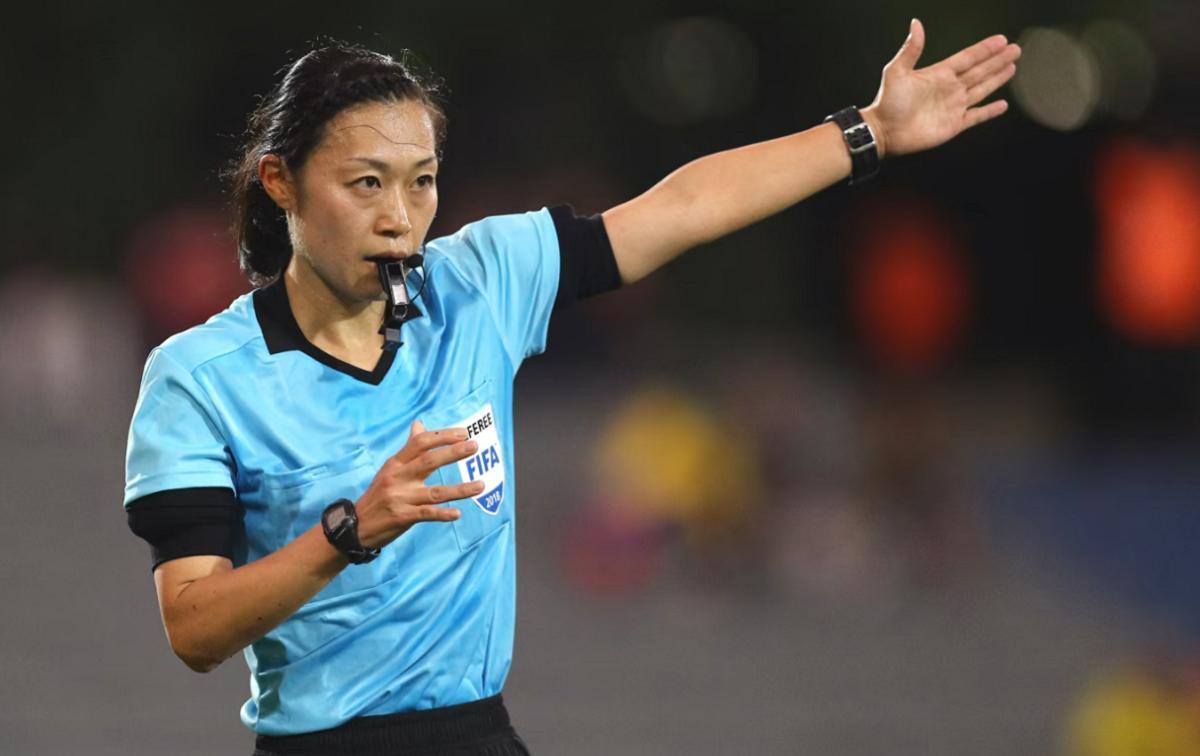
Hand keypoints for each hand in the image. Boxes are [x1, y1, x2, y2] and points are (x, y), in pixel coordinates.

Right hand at [354, 420, 483, 548]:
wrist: (356, 525)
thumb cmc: (379, 494)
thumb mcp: (390, 469)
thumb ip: (408, 449)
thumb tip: (419, 424)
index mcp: (396, 463)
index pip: (420, 443)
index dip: (442, 436)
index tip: (463, 433)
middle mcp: (398, 478)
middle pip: (429, 461)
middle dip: (453, 453)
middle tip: (474, 446)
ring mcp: (400, 498)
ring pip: (435, 492)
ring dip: (461, 489)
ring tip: (481, 485)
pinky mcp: (402, 517)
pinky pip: (427, 514)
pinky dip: (443, 514)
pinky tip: (457, 513)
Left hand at [861, 19, 1020, 157]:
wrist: (884, 131)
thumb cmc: (887, 102)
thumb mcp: (897, 71)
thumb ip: (910, 49)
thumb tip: (916, 24)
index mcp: (939, 74)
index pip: (968, 58)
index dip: (985, 49)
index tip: (1001, 40)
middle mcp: (950, 89)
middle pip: (980, 71)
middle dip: (998, 60)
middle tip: (1015, 50)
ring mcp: (953, 106)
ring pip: (982, 89)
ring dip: (997, 79)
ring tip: (1012, 68)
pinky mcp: (954, 124)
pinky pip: (976, 116)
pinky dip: (990, 111)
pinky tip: (1002, 105)